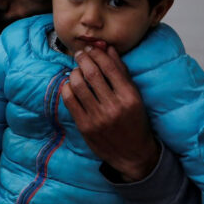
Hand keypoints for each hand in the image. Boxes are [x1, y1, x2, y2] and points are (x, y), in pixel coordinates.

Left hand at [60, 45, 159, 181]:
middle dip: (83, 59)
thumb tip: (108, 48)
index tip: (91, 49)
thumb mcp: (135, 96)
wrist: (133, 154)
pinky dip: (67, 87)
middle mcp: (113, 106)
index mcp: (129, 97)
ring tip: (76, 69)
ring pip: (78, 85)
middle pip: (91, 73)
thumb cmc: (135, 121)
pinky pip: (69, 101)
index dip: (97, 54)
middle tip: (80, 54)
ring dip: (74, 72)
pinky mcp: (85, 127)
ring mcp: (98, 118)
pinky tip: (70, 84)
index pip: (109, 67)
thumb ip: (121, 72)